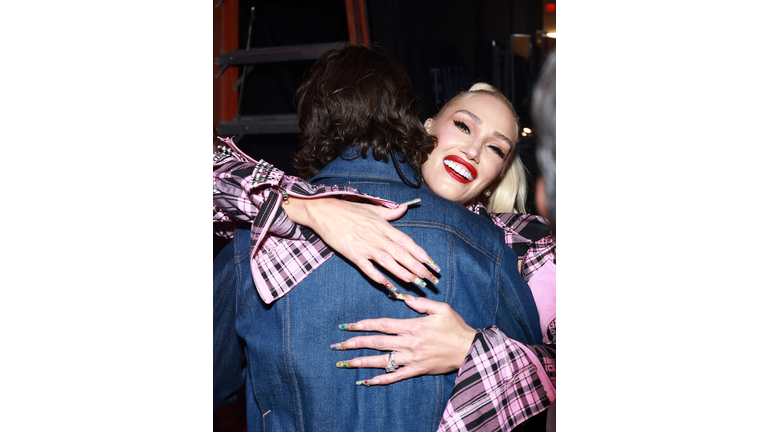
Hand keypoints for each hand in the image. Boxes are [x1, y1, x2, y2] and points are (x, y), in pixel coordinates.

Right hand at [282, 197, 439, 291]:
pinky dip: (377, 276)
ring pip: (387, 261)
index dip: (420, 253)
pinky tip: (387, 285)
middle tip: (429, 278)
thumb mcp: (372, 208)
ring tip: (415, 282)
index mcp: (383, 226)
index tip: (432, 263)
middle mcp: (377, 236)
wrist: (324, 211)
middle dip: (416, 266)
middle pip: (401, 253)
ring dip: (402, 272)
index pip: (407, 241)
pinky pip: (367, 267)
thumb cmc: (348, 209)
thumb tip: (404, 208)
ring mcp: (364, 246)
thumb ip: (390, 212)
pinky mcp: (352, 254)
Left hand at [330, 294, 476, 385]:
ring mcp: (412, 359)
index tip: (348, 325)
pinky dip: (381, 380)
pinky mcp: (417, 370)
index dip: (363, 325)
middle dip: (355, 343)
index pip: (382, 325)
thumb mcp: (440, 308)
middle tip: (338, 345)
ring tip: (345, 363)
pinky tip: (366, 381)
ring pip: (382, 361)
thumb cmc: (455, 327)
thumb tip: (401, 296)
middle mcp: (409, 343)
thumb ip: (419, 303)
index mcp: (412, 326)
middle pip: (377, 343)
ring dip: (362, 362)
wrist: (469, 349)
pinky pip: (395, 377)